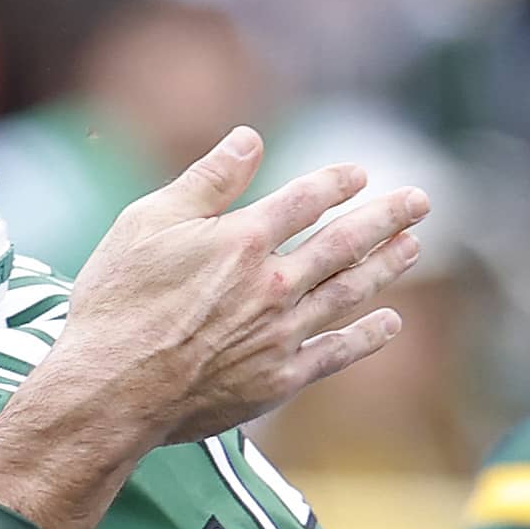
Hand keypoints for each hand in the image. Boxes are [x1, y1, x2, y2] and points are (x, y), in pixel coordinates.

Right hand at [50, 125, 427, 447]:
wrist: (111, 390)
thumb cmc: (116, 305)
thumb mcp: (145, 225)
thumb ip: (205, 181)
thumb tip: (249, 138)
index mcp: (243, 240)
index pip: (306, 200)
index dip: (336, 183)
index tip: (357, 175)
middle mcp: (273, 283)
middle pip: (343, 243)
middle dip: (385, 218)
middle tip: (418, 201)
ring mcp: (281, 333)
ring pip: (348, 292)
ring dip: (385, 266)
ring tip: (411, 247)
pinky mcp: (277, 379)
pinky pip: (335, 352)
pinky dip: (366, 337)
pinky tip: (387, 323)